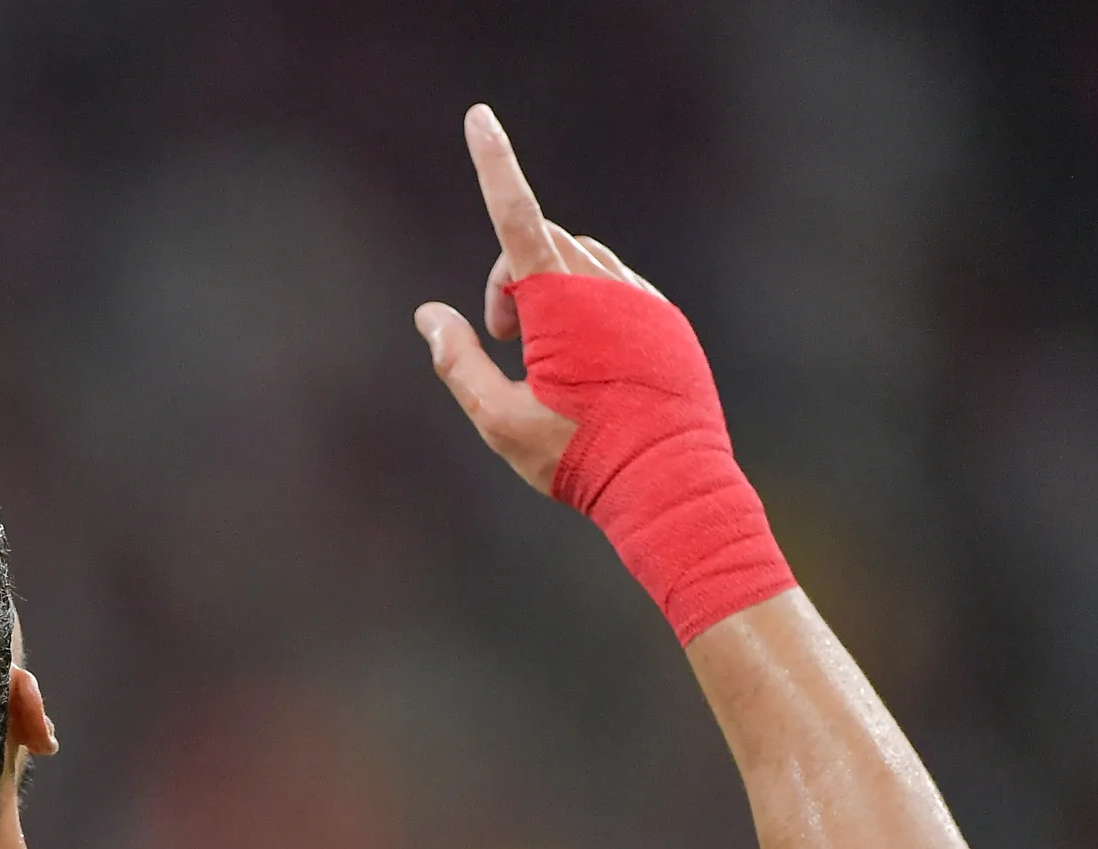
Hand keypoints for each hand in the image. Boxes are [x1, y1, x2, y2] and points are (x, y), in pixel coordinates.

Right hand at [413, 105, 661, 494]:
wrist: (668, 482)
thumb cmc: (577, 456)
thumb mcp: (497, 419)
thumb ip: (457, 360)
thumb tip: (429, 315)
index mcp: (560, 302)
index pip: (515, 216)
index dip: (494, 165)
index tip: (478, 117)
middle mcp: (605, 285)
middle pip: (538, 246)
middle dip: (508, 283)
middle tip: (503, 345)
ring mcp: (641, 298)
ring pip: (578, 260)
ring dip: (546, 291)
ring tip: (544, 360)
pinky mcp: (663, 317)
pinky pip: (614, 284)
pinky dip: (585, 305)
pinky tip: (585, 363)